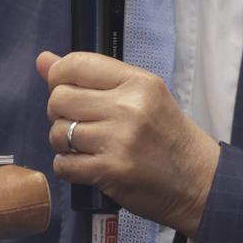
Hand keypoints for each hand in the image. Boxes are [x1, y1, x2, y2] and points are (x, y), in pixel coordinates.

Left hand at [36, 51, 219, 236]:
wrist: (199, 181)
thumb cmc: (168, 136)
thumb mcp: (141, 96)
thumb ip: (92, 77)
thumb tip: (43, 60)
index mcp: (138, 82)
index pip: (76, 64)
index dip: (58, 76)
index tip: (66, 89)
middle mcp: (128, 107)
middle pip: (59, 98)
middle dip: (60, 113)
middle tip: (79, 122)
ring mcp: (119, 140)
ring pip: (57, 133)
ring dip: (64, 142)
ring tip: (86, 146)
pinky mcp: (110, 171)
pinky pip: (63, 164)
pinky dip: (68, 166)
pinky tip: (87, 165)